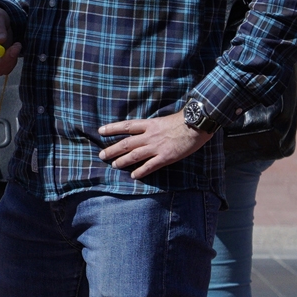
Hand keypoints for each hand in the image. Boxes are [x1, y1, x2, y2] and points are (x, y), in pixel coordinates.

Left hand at [97, 113, 212, 180]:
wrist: (196, 125)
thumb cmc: (182, 121)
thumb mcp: (163, 120)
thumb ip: (152, 126)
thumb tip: (145, 130)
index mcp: (148, 124)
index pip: (126, 126)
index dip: (112, 128)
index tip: (100, 131)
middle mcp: (149, 136)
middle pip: (126, 143)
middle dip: (112, 149)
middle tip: (101, 155)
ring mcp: (157, 147)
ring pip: (135, 155)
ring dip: (123, 161)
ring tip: (114, 165)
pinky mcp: (166, 157)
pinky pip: (150, 166)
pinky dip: (141, 171)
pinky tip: (134, 176)